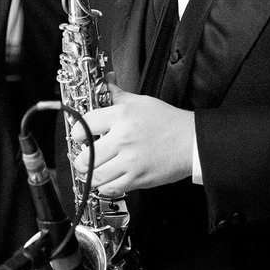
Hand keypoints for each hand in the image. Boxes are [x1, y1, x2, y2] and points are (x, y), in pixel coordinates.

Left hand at [70, 83, 195, 193]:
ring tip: (95, 170)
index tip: (79, 138)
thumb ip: (118, 94)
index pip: (84, 125)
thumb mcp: (142, 102)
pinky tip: (109, 179)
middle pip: (85, 156)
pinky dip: (106, 186)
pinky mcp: (138, 178)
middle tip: (86, 157)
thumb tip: (107, 81)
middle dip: (81, 159)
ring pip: (95, 176)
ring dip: (91, 175)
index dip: (77, 133)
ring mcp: (130, 161)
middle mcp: (123, 138)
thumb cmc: (169, 122)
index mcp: (121, 116)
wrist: (192, 142)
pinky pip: (111, 188)